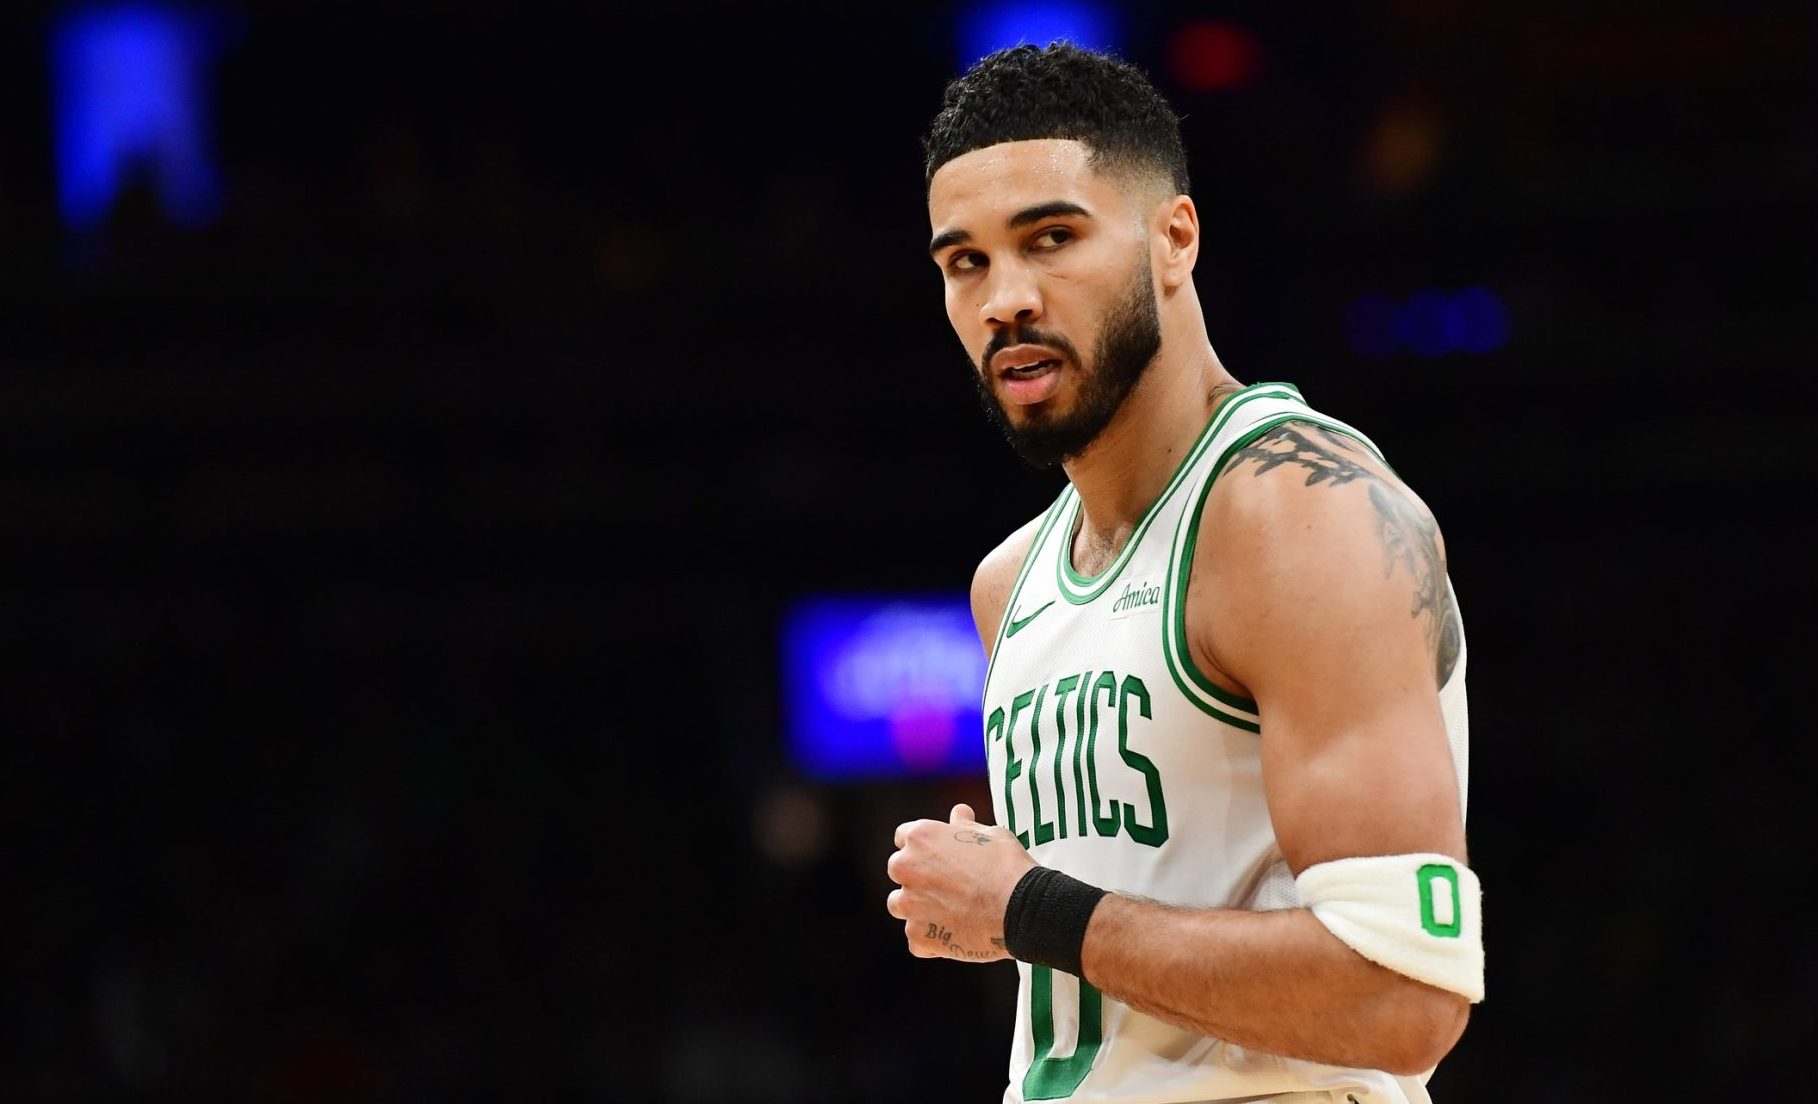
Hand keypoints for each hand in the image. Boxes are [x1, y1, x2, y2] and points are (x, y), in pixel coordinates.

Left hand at [885, 802, 1036, 962]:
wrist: (1021, 908)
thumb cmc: (1007, 866)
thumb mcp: (990, 834)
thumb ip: (966, 825)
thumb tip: (959, 813)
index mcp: (921, 837)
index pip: (904, 837)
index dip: (923, 848)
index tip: (938, 857)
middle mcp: (906, 867)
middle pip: (899, 870)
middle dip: (917, 877)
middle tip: (948, 887)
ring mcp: (909, 904)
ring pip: (899, 905)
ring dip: (917, 908)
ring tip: (949, 912)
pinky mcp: (918, 935)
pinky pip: (916, 938)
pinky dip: (931, 940)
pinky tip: (955, 934)